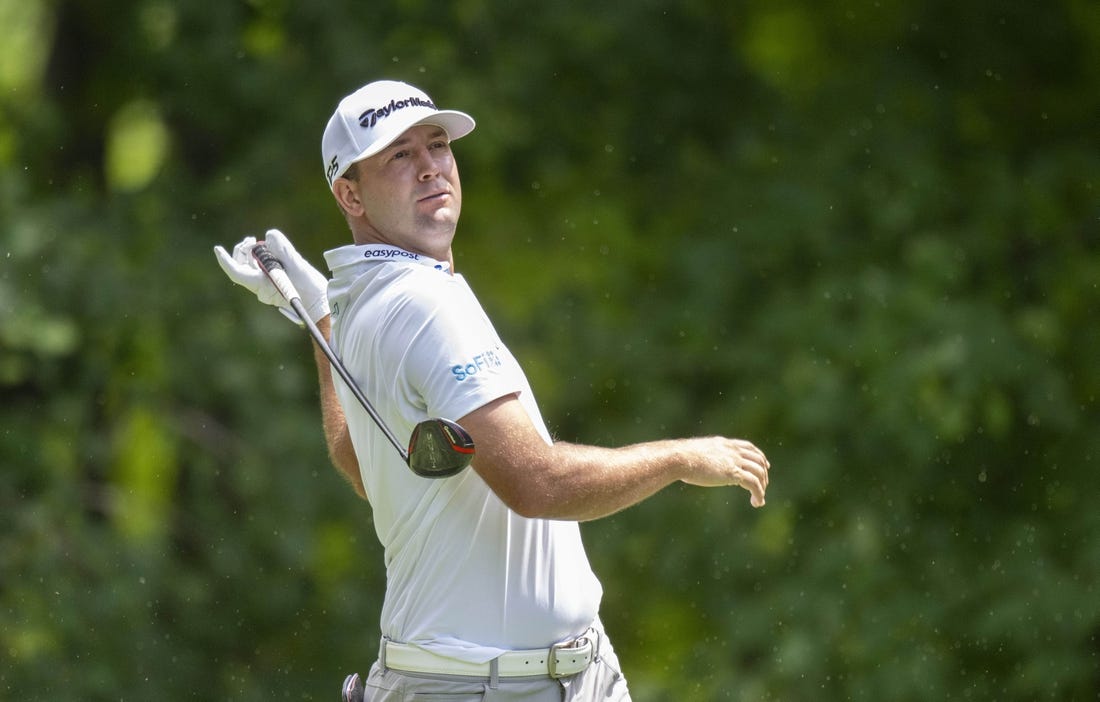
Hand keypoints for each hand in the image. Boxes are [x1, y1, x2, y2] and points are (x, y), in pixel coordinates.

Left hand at [214, 229, 329, 323]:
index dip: (225, 260)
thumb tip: (269, 235)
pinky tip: (274, 253)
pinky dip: (263, 257)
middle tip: (250, 239)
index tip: (217, 248)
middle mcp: (261, 286)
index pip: (237, 272)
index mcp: (262, 285)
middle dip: (242, 250)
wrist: (321, 304)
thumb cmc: (310, 291)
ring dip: (253, 252)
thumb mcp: (298, 266)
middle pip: (241, 266)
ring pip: (250, 266)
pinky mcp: (274, 282)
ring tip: (264, 244)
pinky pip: (261, 268)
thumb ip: (283, 250)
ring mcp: (267, 285)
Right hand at [680, 437, 770, 507]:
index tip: (765, 465)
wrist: (679, 458)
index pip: (748, 447)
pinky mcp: (733, 473)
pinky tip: (757, 503)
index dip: (759, 456)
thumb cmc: (679, 458)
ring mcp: (734, 460)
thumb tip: (695, 467)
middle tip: (763, 486)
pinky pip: (753, 484)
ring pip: (759, 472)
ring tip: (759, 500)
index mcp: (723, 443)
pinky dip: (759, 494)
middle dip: (764, 473)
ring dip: (762, 487)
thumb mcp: (694, 455)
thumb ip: (701, 460)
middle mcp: (732, 450)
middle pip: (758, 459)